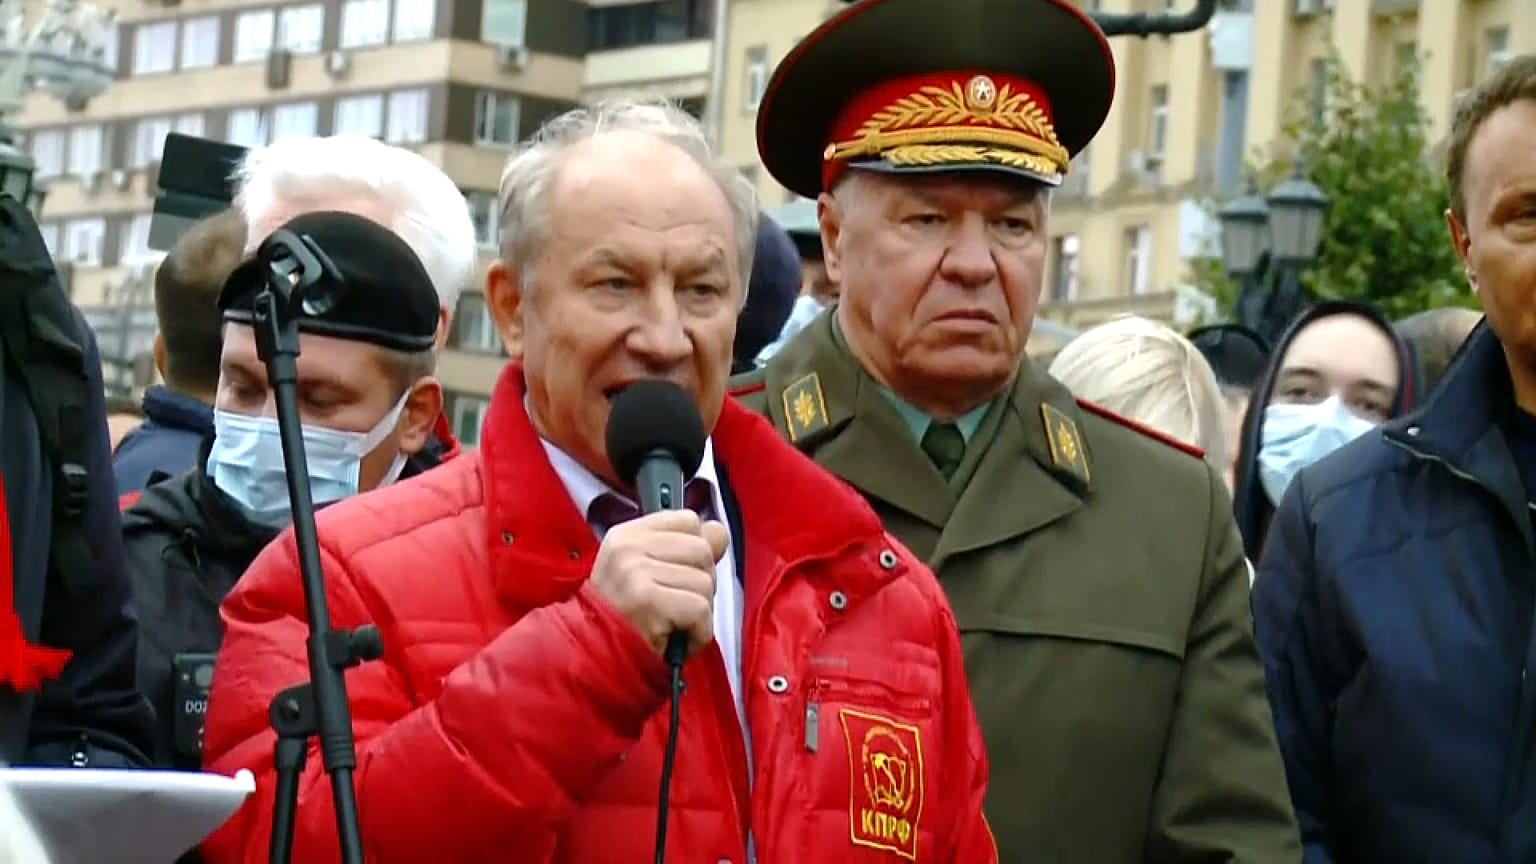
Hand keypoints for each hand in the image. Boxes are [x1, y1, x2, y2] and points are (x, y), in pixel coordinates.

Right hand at [589, 509, 728, 658]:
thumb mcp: (648, 575)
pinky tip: (677, 641)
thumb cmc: (624, 622)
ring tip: (673, 627)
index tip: (678, 578)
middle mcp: (628, 547)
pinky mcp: (646, 600)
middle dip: (700, 586)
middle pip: (702, 550)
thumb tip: (719, 531)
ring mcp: (635, 572)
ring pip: (705, 582)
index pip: (688, 520)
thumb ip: (685, 549)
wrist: (592, 661)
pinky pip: (700, 609)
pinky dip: (698, 634)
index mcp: (627, 535)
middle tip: (675, 610)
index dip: (695, 552)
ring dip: (700, 615)